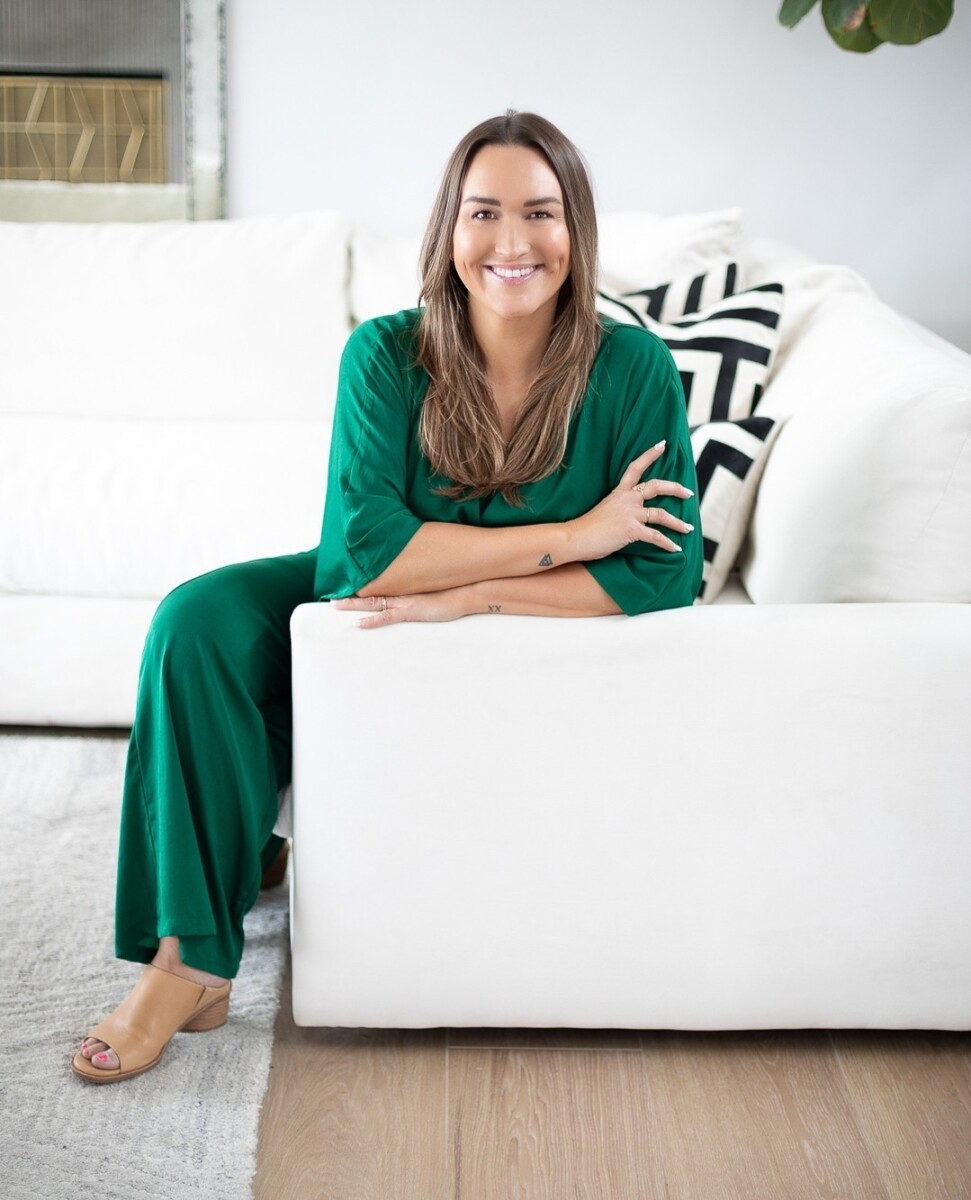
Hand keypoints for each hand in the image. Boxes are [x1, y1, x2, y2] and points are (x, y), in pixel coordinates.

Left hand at [333, 587, 471, 629]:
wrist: (467, 592)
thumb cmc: (454, 589)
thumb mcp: (434, 585)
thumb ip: (421, 586)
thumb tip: (415, 590)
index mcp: (406, 585)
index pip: (379, 585)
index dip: (363, 586)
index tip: (348, 585)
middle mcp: (402, 591)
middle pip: (370, 592)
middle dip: (350, 595)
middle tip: (332, 597)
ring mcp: (405, 601)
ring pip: (372, 602)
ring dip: (353, 605)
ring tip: (335, 605)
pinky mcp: (411, 611)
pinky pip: (386, 617)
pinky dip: (371, 620)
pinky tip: (358, 624)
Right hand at [567, 441, 694, 560]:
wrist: (576, 537)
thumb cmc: (587, 527)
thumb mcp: (605, 511)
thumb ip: (619, 509)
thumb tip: (629, 517)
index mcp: (619, 492)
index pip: (635, 468)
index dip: (650, 455)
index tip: (662, 445)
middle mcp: (627, 500)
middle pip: (656, 487)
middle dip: (675, 488)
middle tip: (689, 493)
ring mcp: (630, 514)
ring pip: (661, 515)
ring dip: (677, 523)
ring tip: (688, 528)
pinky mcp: (632, 530)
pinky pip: (655, 536)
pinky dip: (667, 543)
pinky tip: (676, 548)